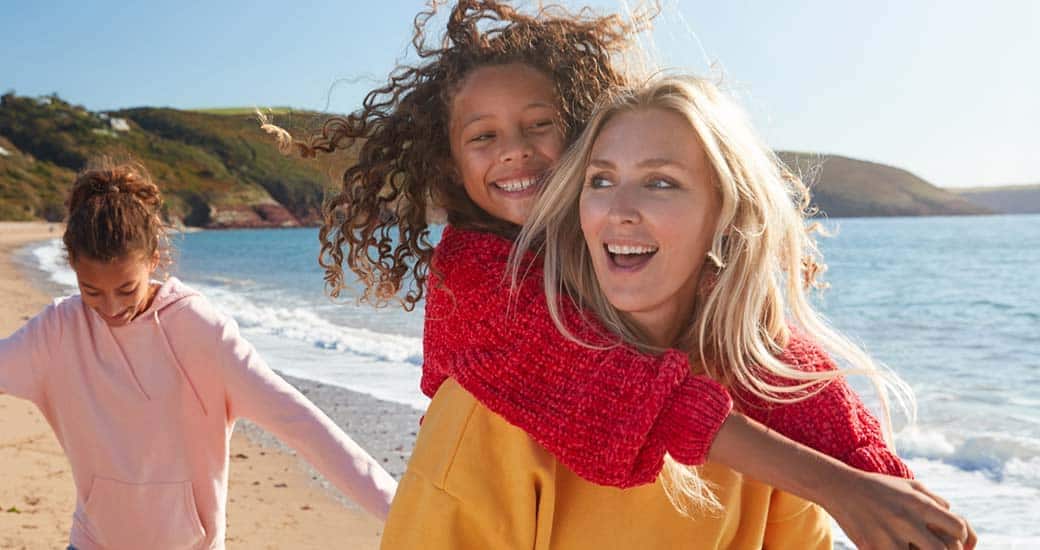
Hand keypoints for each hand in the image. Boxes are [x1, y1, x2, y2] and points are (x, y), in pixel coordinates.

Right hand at [823, 470, 976, 549]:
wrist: (841, 488)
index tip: (955, 543)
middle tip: (931, 548)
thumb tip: (955, 519)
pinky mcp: (873, 546)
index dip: (963, 540)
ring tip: (912, 546)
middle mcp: (907, 519)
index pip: (958, 528)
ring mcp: (890, 534)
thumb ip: (935, 500)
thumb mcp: (908, 485)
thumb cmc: (878, 487)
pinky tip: (894, 547)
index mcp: (920, 503)